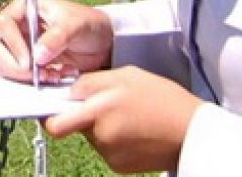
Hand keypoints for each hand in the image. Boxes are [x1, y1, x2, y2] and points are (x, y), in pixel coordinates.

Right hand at [0, 0, 111, 83]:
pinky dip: (33, 82)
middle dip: (13, 64)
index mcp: (24, 8)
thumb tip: (38, 55)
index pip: (3, 23)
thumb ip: (58, 36)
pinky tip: (54, 77)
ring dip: (23, 76)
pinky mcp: (29, 65)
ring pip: (4, 64)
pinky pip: (19, 77)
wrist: (104, 44)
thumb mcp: (77, 25)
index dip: (12, 43)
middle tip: (34, 75)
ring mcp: (21, 47)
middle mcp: (18, 27)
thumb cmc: (89, 25)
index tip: (29, 61)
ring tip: (50, 75)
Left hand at [45, 65, 201, 173]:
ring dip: (100, 126)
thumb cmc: (162, 98)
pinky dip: (113, 139)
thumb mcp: (125, 76)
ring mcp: (109, 154)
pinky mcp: (118, 166)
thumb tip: (68, 91)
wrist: (192, 132)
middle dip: (80, 116)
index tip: (50, 107)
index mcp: (99, 110)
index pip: (56, 123)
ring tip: (127, 116)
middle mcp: (100, 135)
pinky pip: (105, 148)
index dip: (48, 115)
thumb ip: (91, 83)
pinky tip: (133, 130)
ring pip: (91, 136)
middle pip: (73, 126)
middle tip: (103, 106)